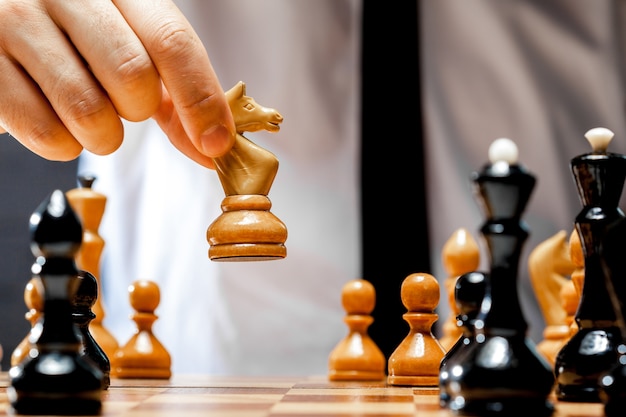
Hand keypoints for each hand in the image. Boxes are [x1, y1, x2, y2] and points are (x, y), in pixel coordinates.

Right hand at [0, 0, 234, 167]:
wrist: (2, 27)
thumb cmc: (75, 41)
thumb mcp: (129, 46)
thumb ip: (172, 93)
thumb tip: (214, 145)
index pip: (172, 41)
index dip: (201, 99)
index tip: (216, 143)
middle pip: (134, 78)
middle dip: (137, 110)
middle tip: (118, 101)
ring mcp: (16, 21)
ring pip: (90, 113)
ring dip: (102, 135)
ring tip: (86, 111)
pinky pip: (46, 134)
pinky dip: (62, 144)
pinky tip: (52, 115)